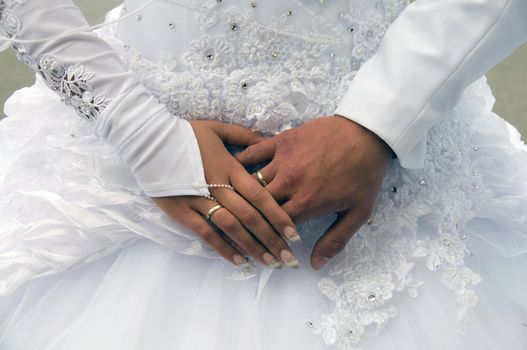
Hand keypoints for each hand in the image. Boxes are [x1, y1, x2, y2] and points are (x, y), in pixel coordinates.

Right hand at [153, 121, 299, 268]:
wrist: (147, 139)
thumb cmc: (184, 134)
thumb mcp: (217, 128)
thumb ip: (243, 136)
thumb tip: (266, 141)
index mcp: (229, 167)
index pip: (260, 195)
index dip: (278, 216)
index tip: (294, 233)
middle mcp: (218, 186)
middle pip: (250, 216)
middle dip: (272, 239)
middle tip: (289, 259)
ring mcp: (199, 199)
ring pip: (231, 227)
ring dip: (253, 247)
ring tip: (270, 263)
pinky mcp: (181, 210)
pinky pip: (205, 232)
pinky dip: (223, 248)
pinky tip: (240, 261)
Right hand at [236, 116, 391, 269]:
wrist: (367, 134)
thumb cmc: (364, 174)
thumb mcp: (358, 212)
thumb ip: (335, 240)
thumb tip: (315, 265)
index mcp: (307, 203)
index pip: (274, 227)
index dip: (265, 238)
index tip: (260, 242)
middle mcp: (290, 183)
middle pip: (256, 206)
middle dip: (248, 219)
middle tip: (241, 225)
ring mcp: (283, 160)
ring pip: (250, 182)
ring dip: (241, 193)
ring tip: (232, 202)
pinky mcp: (281, 141)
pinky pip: (253, 152)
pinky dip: (240, 162)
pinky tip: (233, 170)